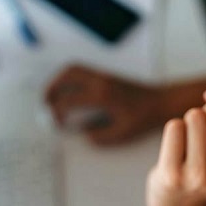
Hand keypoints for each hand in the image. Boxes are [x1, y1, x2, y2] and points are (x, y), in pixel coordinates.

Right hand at [44, 64, 161, 145]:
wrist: (159, 101)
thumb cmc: (143, 118)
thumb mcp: (122, 133)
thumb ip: (100, 136)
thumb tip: (84, 135)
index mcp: (102, 95)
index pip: (70, 100)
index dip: (57, 112)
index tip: (55, 123)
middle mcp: (100, 80)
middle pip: (67, 75)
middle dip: (52, 88)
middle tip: (45, 103)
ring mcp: (103, 75)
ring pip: (73, 69)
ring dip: (59, 80)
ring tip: (52, 97)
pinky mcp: (105, 75)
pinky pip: (81, 71)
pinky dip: (69, 79)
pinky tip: (68, 93)